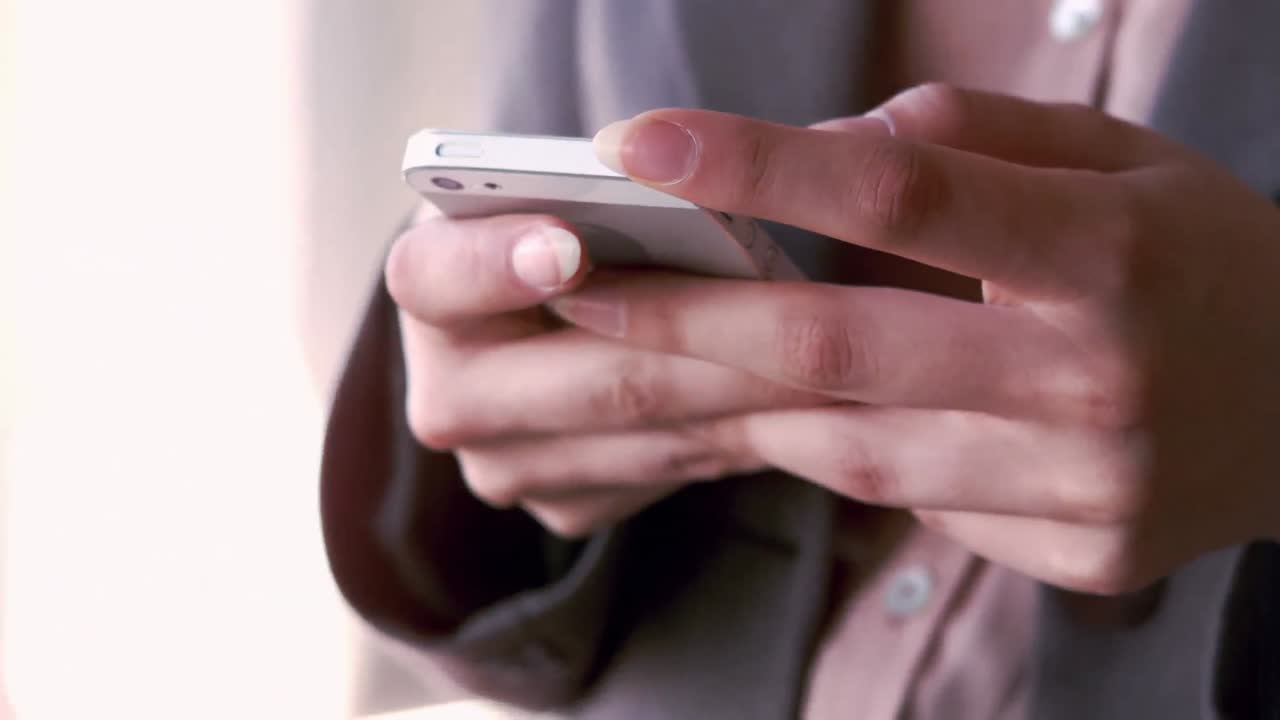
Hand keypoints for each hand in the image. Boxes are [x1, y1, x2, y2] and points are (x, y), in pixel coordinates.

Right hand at [387, 211, 825, 536]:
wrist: (565, 313)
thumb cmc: (583, 222)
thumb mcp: (574, 186)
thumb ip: (617, 185)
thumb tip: (722, 173)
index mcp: (426, 284)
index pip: (434, 276)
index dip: (499, 263)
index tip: (570, 244)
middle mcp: (448, 391)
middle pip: (581, 380)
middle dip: (702, 344)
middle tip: (801, 319)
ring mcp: (503, 463)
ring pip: (644, 437)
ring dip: (749, 398)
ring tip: (843, 363)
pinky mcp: (561, 505)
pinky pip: (668, 471)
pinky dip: (742, 434)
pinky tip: (807, 406)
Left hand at [549, 85, 1279, 592]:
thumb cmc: (1206, 258)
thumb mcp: (1122, 158)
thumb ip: (972, 138)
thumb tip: (827, 144)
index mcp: (1110, 249)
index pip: (903, 192)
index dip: (759, 163)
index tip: (641, 142)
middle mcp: (1096, 379)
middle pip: (842, 348)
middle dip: (689, 320)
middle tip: (577, 288)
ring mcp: (1087, 488)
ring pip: (857, 448)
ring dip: (741, 400)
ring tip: (654, 356)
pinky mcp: (1077, 555)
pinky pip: (914, 503)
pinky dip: (841, 454)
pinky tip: (795, 418)